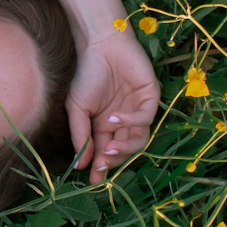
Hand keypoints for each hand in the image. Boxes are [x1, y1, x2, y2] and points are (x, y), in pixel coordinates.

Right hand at [66, 28, 159, 177]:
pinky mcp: (150, 98)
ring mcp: (138, 110)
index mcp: (104, 125)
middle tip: (102, 165)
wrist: (99, 44)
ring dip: (124, 148)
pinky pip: (145, 119)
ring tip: (109, 149)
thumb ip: (81, 135)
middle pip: (123, 150)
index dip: (101, 167)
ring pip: (138, 140)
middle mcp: (123, 121)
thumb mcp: (76, 108)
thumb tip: (82, 166)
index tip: (94, 181)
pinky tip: (112, 118)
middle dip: (113, 160)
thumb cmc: (86, 73)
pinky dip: (129, 122)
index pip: (105, 151)